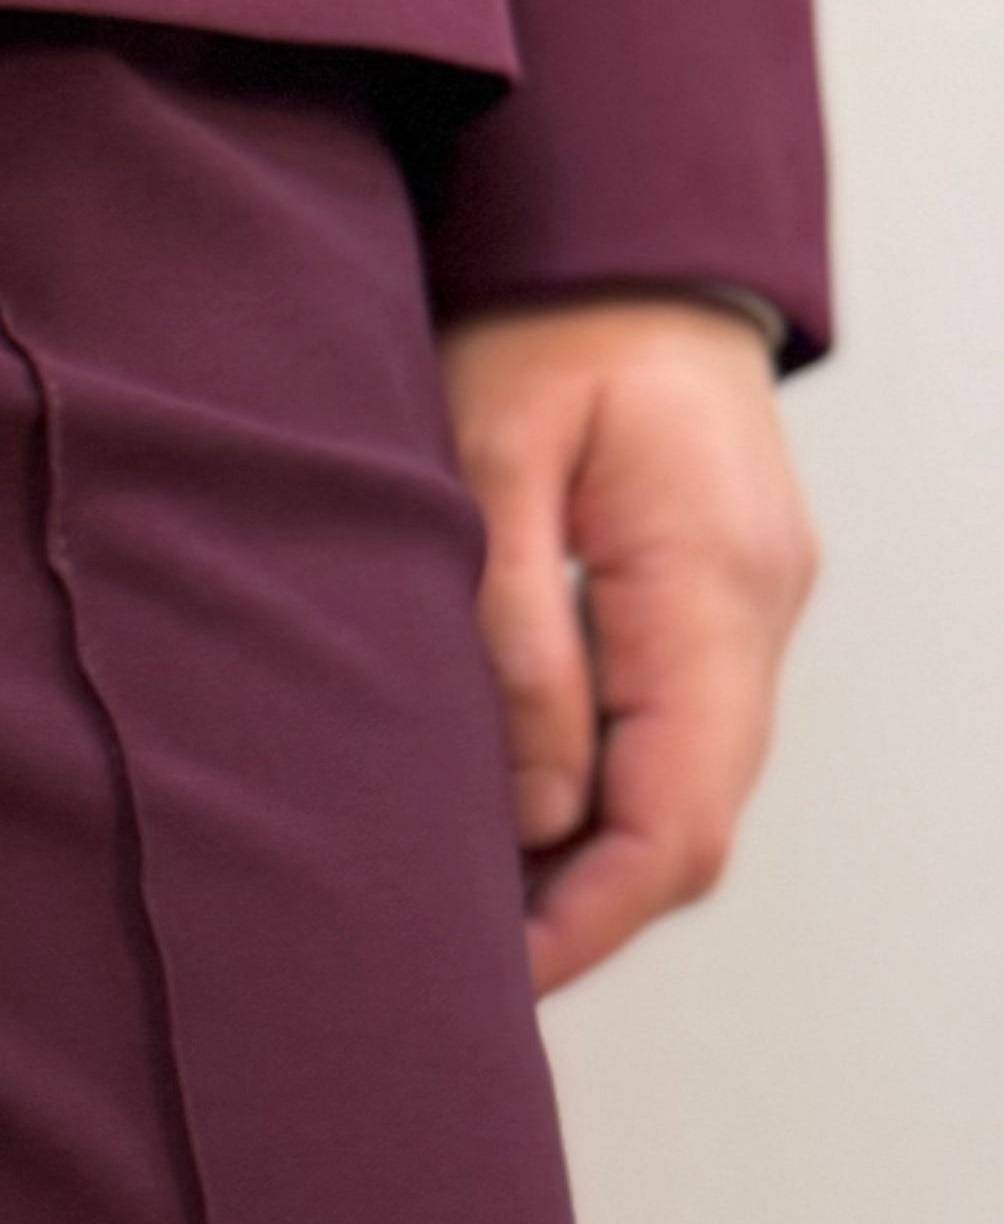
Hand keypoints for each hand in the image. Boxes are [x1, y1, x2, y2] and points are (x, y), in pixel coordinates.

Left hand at [437, 292, 815, 994]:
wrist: (625, 244)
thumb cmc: (546, 332)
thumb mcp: (495, 465)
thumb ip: (515, 637)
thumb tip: (534, 812)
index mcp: (711, 584)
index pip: (680, 814)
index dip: (594, 918)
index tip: (499, 980)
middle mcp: (758, 611)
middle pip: (696, 829)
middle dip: (591, 914)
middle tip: (466, 968)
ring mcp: (754, 610)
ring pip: (691, 793)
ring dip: (594, 865)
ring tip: (474, 911)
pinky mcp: (722, 604)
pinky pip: (680, 740)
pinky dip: (607, 800)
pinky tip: (516, 822)